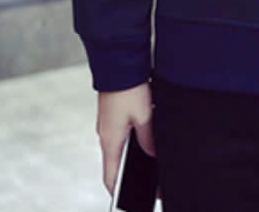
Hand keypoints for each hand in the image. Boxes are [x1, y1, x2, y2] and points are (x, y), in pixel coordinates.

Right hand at [97, 81, 158, 197]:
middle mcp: (106, 133)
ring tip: (152, 159)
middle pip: (116, 161)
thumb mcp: (144, 116)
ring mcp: (108, 122)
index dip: (118, 190)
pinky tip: (149, 135)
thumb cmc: (128, 88)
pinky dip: (134, 137)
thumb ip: (148, 138)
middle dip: (130, 172)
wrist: (118, 62)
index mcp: (110, 140)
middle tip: (148, 180)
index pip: (110, 175)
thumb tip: (151, 154)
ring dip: (134, 152)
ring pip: (121, 144)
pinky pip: (123, 131)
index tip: (128, 200)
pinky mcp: (113, 112)